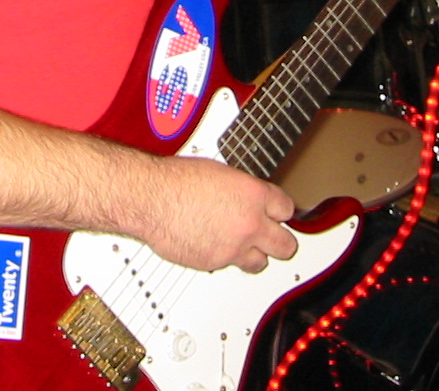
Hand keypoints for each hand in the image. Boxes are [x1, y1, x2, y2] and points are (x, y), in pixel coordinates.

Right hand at [137, 156, 296, 273]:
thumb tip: (246, 200)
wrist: (151, 198)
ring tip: (244, 246)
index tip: (277, 213)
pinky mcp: (215, 263)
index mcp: (253, 194)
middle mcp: (249, 223)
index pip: (286, 209)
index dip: (281, 211)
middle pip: (286, 244)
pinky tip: (212, 244)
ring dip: (255, 255)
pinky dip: (224, 258)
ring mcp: (233, 247)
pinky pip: (229, 266)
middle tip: (274, 237)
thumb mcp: (219, 172)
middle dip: (281, 240)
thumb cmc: (175, 180)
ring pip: (261, 263)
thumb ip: (241, 191)